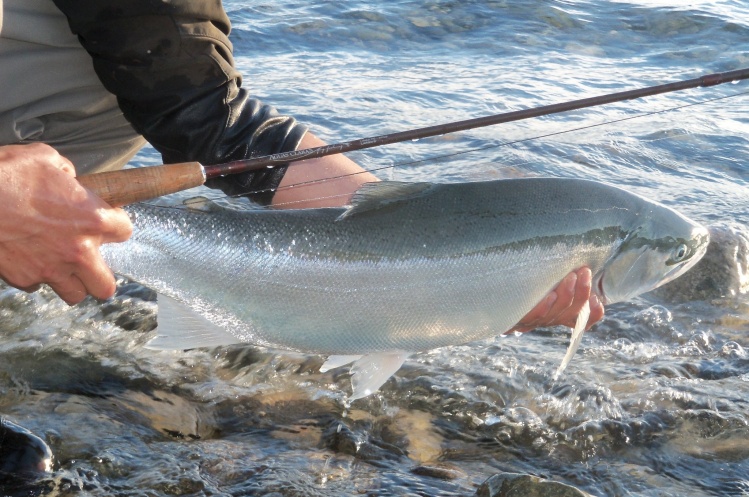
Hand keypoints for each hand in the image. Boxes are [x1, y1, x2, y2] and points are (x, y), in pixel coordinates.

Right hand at [0, 143, 131, 303]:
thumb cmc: (7, 174)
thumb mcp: (44, 158)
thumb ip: (66, 172)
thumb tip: (68, 178)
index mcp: (93, 218)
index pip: (125, 231)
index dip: (115, 225)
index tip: (104, 222)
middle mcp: (78, 250)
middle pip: (106, 285)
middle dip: (100, 275)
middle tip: (89, 260)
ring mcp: (51, 269)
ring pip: (74, 294)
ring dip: (71, 281)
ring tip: (61, 265)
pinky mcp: (24, 278)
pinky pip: (38, 285)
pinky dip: (36, 275)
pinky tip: (28, 258)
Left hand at [509, 267, 603, 332]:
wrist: (493, 296)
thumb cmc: (525, 283)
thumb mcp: (547, 279)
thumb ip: (564, 274)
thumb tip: (580, 259)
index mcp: (559, 313)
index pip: (582, 320)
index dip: (594, 314)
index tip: (597, 299)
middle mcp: (550, 319)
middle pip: (572, 313)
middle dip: (582, 293)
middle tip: (584, 272)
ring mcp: (535, 320)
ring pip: (556, 314)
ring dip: (566, 295)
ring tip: (571, 276)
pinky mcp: (518, 318)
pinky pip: (534, 315)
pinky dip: (545, 306)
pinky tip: (550, 295)